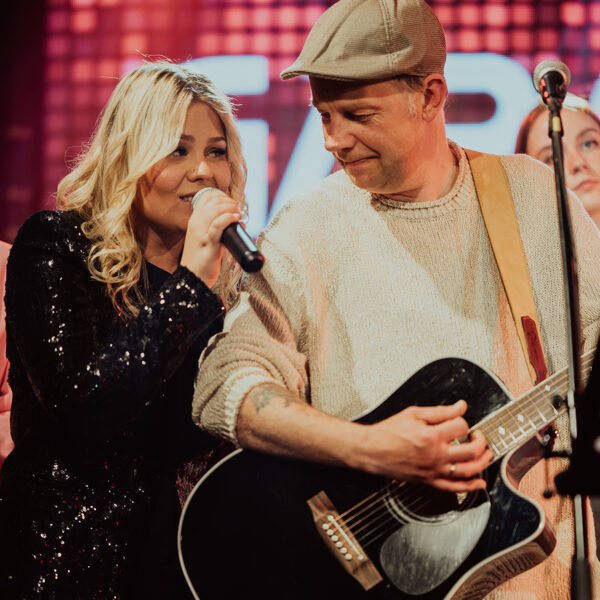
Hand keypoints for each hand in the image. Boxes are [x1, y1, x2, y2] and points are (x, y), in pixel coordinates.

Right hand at [180, 189, 240, 287]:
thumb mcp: (206, 239)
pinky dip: (228, 218)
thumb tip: (235, 224)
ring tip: (238, 213)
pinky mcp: (209, 244)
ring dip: (230, 208)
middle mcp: (196, 225)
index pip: (206, 198)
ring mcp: (201, 233)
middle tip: (237, 209)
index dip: (221, 196)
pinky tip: (236, 218)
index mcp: (194, 222)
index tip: (231, 203)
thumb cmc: (201, 260)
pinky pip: (217, 225)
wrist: (193, 278)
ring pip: (215, 210)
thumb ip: (217, 230)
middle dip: (228, 201)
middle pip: (212, 201)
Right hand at [357, 400, 492, 491]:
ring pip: (468, 470)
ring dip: (483, 462)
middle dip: (480, 441)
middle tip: (478, 435)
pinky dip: (471, 487)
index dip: (462, 420)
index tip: (456, 419)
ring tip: (486, 454)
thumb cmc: (389, 431)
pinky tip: (480, 483)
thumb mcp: (414, 414)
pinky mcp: (430, 481)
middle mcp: (436, 455)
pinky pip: (455, 488)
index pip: (461, 426)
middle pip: (472, 450)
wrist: (373, 450)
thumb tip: (461, 405)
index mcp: (432, 436)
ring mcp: (434, 470)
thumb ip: (441, 411)